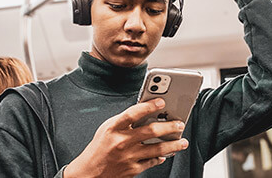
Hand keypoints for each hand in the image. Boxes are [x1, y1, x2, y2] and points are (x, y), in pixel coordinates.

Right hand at [63, 98, 188, 177]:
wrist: (89, 173)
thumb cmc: (100, 148)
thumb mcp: (108, 129)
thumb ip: (125, 121)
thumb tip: (147, 112)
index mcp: (113, 127)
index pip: (133, 113)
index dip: (149, 106)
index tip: (162, 101)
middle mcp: (122, 142)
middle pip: (151, 131)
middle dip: (169, 126)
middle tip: (179, 123)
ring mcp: (128, 157)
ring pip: (157, 149)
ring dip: (173, 145)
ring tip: (182, 141)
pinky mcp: (133, 169)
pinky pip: (152, 161)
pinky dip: (161, 157)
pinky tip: (166, 154)